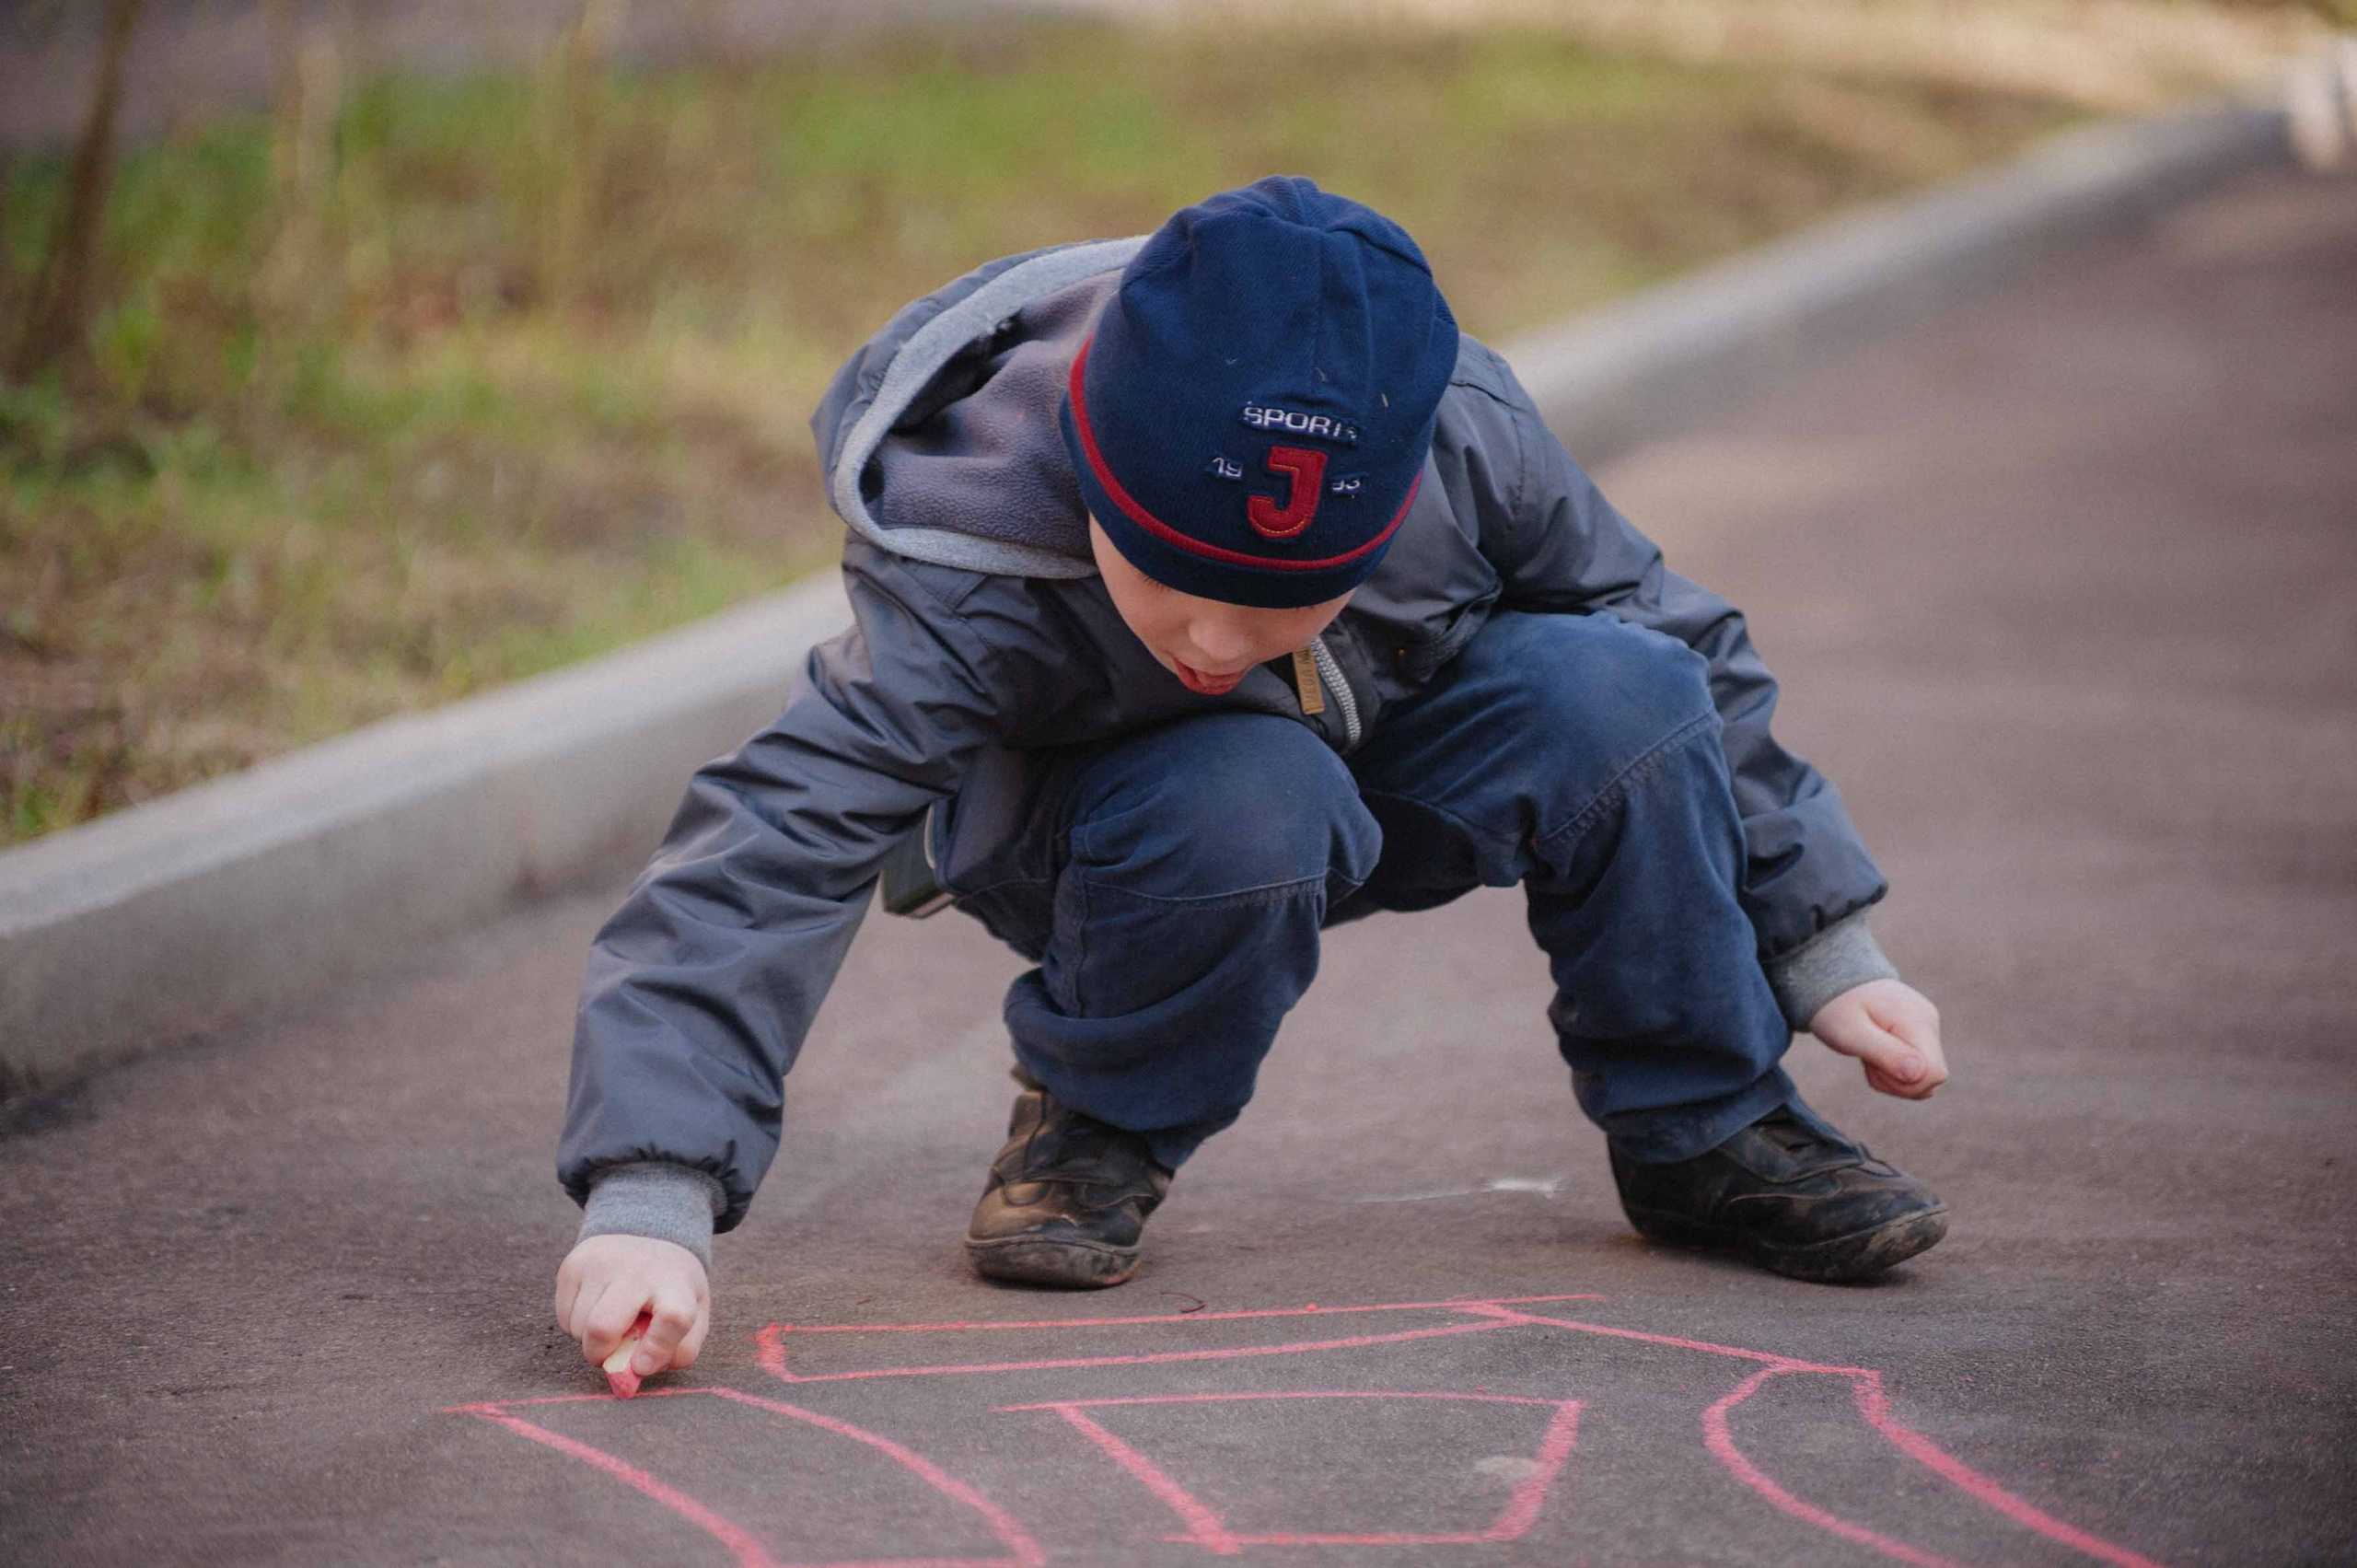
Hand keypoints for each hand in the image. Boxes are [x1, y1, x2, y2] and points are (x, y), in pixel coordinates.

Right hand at [553, 1235, 710, 1381]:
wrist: (651, 1240)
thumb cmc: (672, 1290)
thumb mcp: (695, 1316)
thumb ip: (680, 1350)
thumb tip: (642, 1369)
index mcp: (676, 1283)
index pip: (673, 1318)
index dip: (657, 1349)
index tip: (642, 1366)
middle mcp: (637, 1268)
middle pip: (602, 1327)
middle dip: (601, 1355)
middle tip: (611, 1355)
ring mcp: (600, 1263)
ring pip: (578, 1327)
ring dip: (590, 1341)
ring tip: (611, 1323)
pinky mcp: (573, 1265)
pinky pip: (563, 1317)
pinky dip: (576, 1326)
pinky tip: (595, 1308)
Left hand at [1808, 978, 1948, 1099]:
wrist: (1834, 981)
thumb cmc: (1837, 1007)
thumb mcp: (1851, 1033)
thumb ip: (1886, 1052)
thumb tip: (1919, 1074)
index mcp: (1917, 1021)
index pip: (1934, 1073)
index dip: (1904, 1083)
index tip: (1873, 1063)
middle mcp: (1929, 1023)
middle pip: (1930, 1080)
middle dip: (1895, 1082)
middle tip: (1866, 1059)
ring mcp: (1926, 1029)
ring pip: (1921, 1078)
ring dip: (1891, 1077)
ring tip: (1867, 1053)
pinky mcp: (1920, 1035)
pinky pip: (1914, 1070)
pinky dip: (1891, 1070)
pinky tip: (1874, 1052)